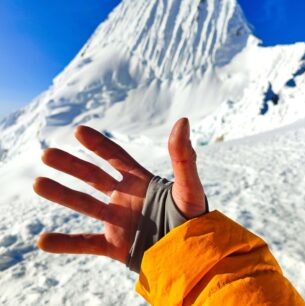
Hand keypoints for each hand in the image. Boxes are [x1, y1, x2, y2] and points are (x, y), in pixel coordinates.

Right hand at [33, 118, 206, 262]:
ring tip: (38, 182)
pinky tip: (42, 240)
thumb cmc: (194, 219)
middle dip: (71, 165)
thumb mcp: (189, 187)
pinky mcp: (115, 246)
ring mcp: (118, 221)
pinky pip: (85, 244)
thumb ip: (183, 158)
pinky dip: (65, 243)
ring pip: (84, 205)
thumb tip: (183, 121)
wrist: (192, 255)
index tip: (78, 131)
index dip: (98, 144)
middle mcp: (125, 198)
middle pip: (93, 177)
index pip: (115, 157)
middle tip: (46, 154)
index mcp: (141, 182)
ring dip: (61, 194)